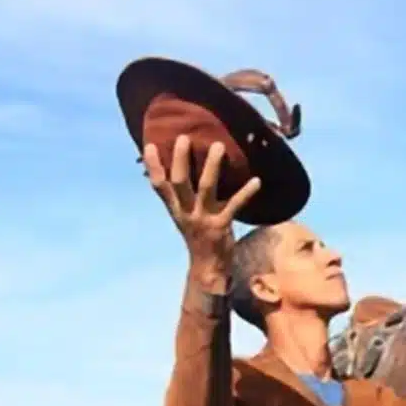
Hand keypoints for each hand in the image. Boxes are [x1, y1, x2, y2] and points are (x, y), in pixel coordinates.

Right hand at [143, 134, 260, 281]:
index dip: (153, 166)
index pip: (159, 186)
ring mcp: (203, 219)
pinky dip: (246, 192)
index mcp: (175, 209)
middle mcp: (186, 212)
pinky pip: (234, 205)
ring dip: (212, 166)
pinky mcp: (221, 226)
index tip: (149, 144)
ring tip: (219, 146)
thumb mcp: (185, 217)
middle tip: (184, 137)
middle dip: (180, 160)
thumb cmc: (198, 237)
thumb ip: (182, 198)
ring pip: (206, 188)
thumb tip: (181, 172)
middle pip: (179, 182)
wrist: (208, 268)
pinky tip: (256, 181)